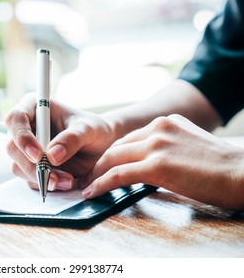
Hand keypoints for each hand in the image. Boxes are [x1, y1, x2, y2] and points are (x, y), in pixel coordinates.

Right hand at [5, 93, 116, 190]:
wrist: (100, 148)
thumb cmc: (93, 130)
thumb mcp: (88, 130)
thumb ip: (72, 139)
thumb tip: (52, 155)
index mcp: (35, 108)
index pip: (16, 119)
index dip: (22, 137)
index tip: (38, 155)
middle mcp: (26, 128)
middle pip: (12, 147)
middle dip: (31, 165)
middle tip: (53, 177)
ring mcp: (26, 149)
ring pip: (18, 166)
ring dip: (41, 178)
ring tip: (68, 181)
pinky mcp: (31, 167)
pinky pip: (30, 179)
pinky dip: (46, 184)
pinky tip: (65, 182)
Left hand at [82, 114, 243, 210]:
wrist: (242, 173)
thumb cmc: (220, 166)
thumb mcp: (188, 144)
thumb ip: (167, 146)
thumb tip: (149, 162)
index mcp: (165, 122)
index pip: (129, 138)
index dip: (113, 153)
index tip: (103, 165)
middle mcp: (158, 128)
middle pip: (117, 146)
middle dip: (100, 163)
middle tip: (89, 176)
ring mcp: (156, 145)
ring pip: (113, 158)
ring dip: (96, 174)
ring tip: (86, 186)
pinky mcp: (156, 165)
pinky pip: (119, 174)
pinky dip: (102, 183)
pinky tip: (93, 191)